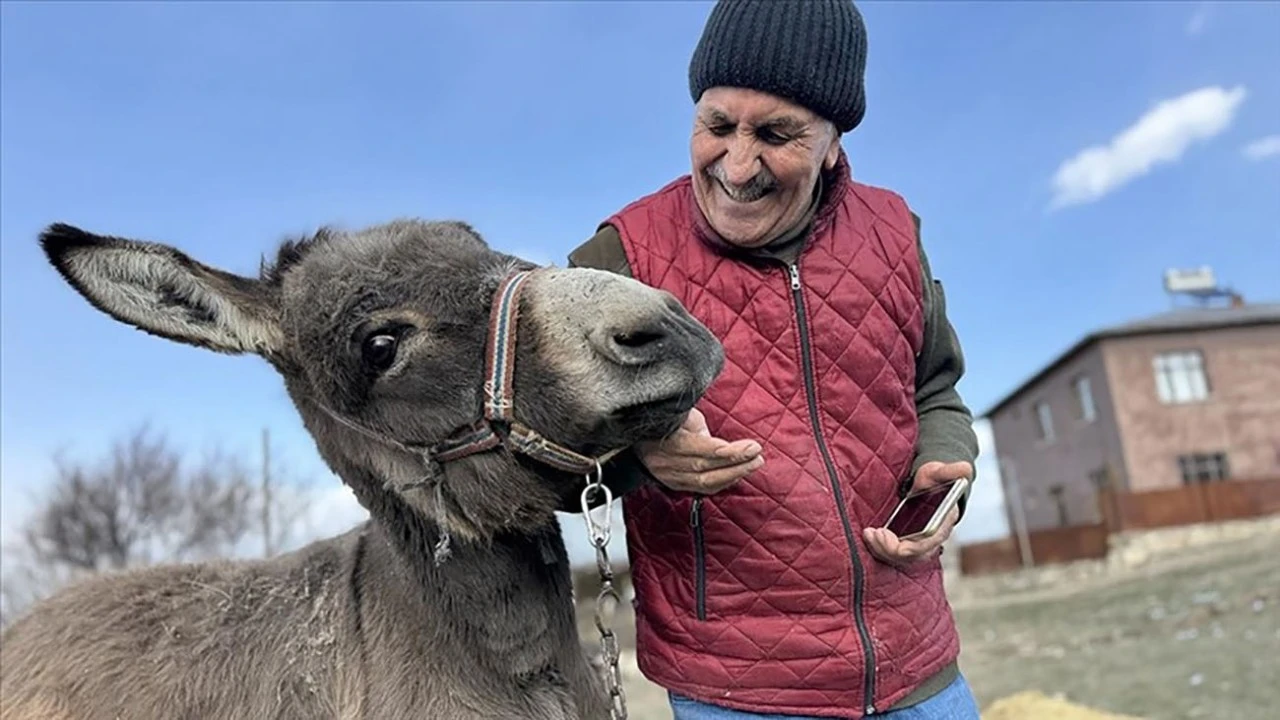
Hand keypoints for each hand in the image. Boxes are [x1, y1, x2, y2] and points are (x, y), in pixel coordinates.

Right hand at [634, 408, 763, 493]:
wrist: (634, 437)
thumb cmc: (663, 419)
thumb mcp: (680, 413)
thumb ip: (699, 425)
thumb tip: (723, 437)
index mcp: (665, 439)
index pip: (699, 450)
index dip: (726, 451)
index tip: (751, 446)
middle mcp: (664, 462)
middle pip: (704, 468)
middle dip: (736, 463)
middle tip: (758, 454)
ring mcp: (667, 476)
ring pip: (704, 482)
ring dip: (734, 474)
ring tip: (755, 463)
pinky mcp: (673, 484)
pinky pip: (701, 489)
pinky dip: (723, 483)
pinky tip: (739, 474)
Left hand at [863, 460, 971, 567]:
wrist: (929, 484)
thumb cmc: (935, 479)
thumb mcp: (941, 472)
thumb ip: (952, 471)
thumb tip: (964, 468)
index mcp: (943, 525)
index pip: (927, 545)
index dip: (908, 546)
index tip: (886, 533)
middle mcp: (932, 539)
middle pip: (912, 556)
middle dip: (889, 549)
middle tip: (873, 533)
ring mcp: (920, 543)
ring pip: (901, 559)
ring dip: (882, 550)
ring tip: (869, 534)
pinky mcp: (907, 542)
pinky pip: (894, 555)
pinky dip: (880, 549)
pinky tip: (870, 536)